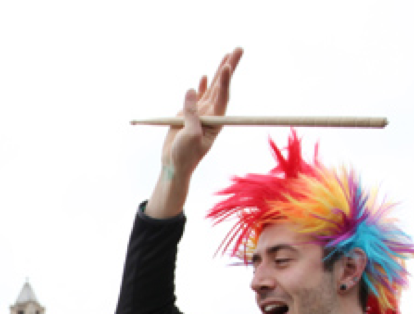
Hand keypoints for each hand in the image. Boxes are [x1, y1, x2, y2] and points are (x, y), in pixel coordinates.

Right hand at [148, 48, 244, 217]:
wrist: (174, 165)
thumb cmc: (185, 154)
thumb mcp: (190, 135)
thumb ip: (191, 113)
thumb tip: (192, 89)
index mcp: (216, 120)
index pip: (223, 96)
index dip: (226, 81)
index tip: (226, 67)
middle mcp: (211, 113)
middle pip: (222, 85)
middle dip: (230, 66)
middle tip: (239, 48)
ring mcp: (200, 112)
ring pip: (211, 87)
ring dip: (218, 71)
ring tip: (228, 55)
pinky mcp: (188, 114)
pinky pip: (197, 96)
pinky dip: (202, 86)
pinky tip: (206, 76)